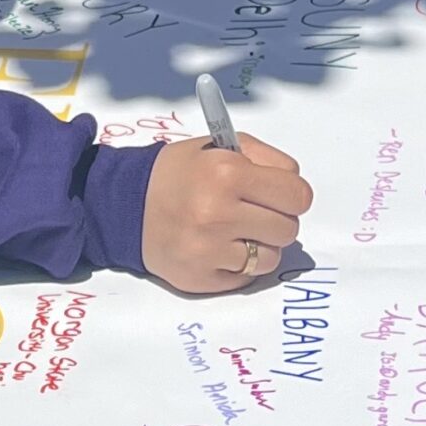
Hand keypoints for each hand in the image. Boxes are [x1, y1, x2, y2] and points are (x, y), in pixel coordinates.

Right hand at [141, 134, 313, 295]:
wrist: (128, 205)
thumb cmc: (181, 174)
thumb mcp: (222, 147)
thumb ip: (266, 160)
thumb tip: (296, 193)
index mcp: (228, 173)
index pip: (297, 196)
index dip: (291, 196)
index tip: (277, 196)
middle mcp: (218, 213)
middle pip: (288, 229)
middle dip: (276, 221)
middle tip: (253, 214)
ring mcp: (208, 250)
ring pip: (269, 258)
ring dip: (259, 247)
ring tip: (235, 234)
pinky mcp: (200, 278)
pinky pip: (246, 278)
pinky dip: (239, 266)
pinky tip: (219, 250)